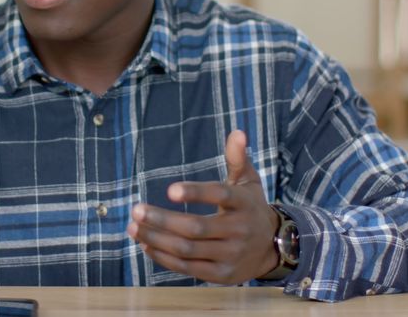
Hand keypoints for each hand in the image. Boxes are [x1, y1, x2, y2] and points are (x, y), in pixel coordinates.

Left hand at [126, 130, 279, 283]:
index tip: (169, 191)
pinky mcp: (221, 274)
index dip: (196, 193)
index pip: (220, 195)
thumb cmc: (250, 207)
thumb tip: (237, 132)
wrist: (273, 247)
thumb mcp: (248, 181)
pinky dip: (164, 257)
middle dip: (162, 220)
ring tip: (133, 227)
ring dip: (156, 239)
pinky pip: (188, 268)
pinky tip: (146, 244)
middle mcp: (239, 230)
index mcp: (244, 203)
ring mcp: (230, 255)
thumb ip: (238, 158)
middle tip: (136, 210)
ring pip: (187, 249)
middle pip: (195, 227)